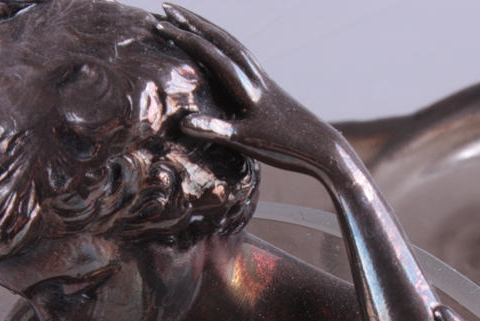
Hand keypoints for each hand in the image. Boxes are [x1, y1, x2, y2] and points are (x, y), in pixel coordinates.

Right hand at [155, 4, 343, 175]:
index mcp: (246, 84)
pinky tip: (217, 48)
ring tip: (186, 20)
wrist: (321, 147)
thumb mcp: (245, 142)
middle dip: (191, 21)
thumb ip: (214, 130)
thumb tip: (183, 122)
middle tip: (166, 7)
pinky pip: (240, 55)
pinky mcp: (267, 86)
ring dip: (207, 28)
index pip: (209, 52)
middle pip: (220, 38)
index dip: (182, 37)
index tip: (158, 24)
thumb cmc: (284, 147)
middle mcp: (254, 74)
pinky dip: (223, 44)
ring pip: (231, 43)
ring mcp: (262, 78)